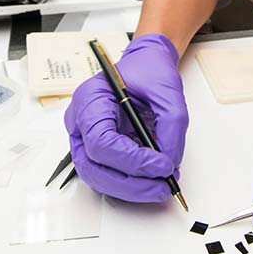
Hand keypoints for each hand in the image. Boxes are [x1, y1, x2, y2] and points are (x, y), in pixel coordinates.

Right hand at [64, 33, 187, 201]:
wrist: (145, 65)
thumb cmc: (148, 70)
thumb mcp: (167, 90)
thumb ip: (171, 125)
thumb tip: (170, 160)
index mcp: (90, 98)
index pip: (100, 141)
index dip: (131, 160)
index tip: (161, 165)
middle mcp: (81, 121)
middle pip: (93, 167)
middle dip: (130, 184)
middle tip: (162, 186)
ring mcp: (86, 138)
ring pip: (98, 177)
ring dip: (131, 188)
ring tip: (162, 184)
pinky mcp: (99, 150)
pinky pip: (109, 174)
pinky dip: (132, 182)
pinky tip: (153, 179)